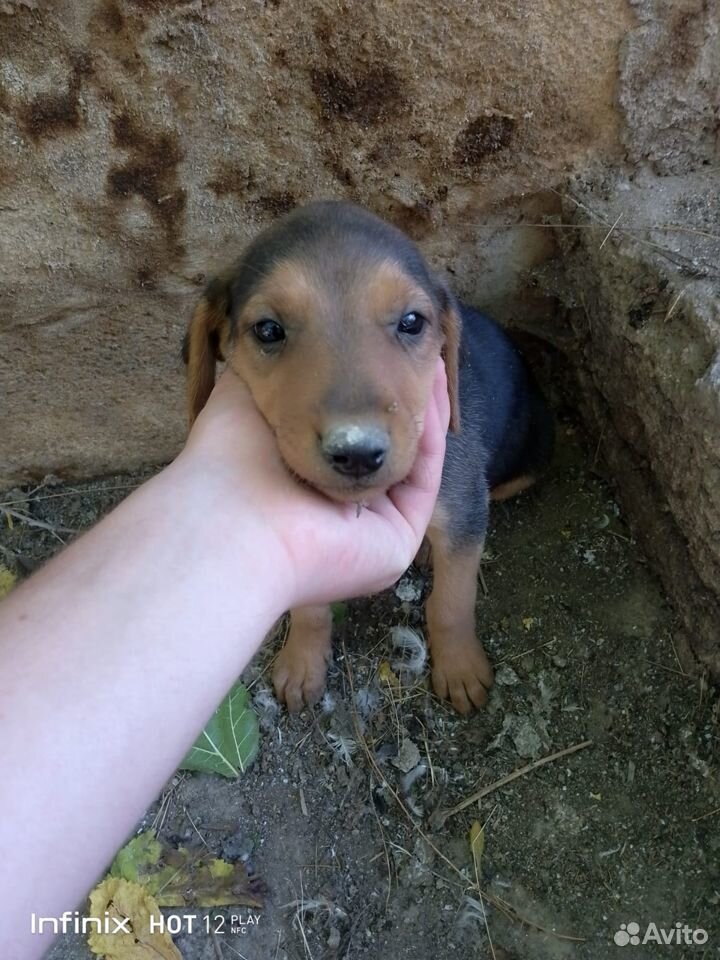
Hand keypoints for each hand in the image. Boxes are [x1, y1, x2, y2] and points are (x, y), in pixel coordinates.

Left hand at [177, 361, 449, 609]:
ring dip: (420, 407)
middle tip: (418, 344)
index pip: (344, 429)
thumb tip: (279, 328)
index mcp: (300, 476)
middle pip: (379, 444)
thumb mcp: (248, 391)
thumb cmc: (231, 455)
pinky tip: (431, 383)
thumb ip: (276, 364)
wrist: (237, 514)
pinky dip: (430, 434)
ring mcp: (369, 526)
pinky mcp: (397, 542)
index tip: (379, 336)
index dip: (365, 381)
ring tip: (432, 352)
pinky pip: (423, 481)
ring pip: (407, 460)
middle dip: (400, 393)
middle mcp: (335, 504)